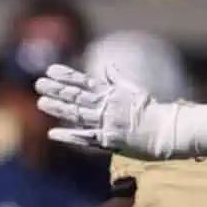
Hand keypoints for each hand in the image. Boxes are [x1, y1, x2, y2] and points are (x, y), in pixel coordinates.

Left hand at [34, 64, 150, 154]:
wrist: (168, 131)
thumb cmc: (153, 111)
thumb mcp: (135, 90)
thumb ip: (118, 80)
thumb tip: (108, 66)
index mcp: (112, 94)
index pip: (85, 82)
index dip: (67, 76)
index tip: (50, 70)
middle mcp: (107, 107)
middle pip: (78, 97)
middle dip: (57, 90)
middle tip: (38, 83)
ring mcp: (106, 123)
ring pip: (78, 114)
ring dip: (59, 108)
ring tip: (41, 102)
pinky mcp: (108, 140)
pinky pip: (85, 138)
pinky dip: (69, 136)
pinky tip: (52, 134)